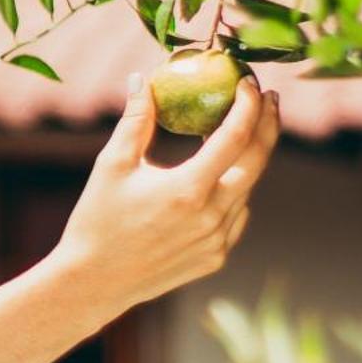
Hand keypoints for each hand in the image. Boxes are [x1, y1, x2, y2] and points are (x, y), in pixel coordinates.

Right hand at [52, 69, 280, 317]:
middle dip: (267, 124)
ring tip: (240, 134)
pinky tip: (217, 181)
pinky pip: (236, 216)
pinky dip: (233, 193)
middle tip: (267, 98)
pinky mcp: (216, 257)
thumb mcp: (112, 165)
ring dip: (249, 158)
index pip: (235, 136)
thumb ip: (135, 120)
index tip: (249, 82)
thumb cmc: (97, 219)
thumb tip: (143, 80)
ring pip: (247, 189)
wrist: (93, 282)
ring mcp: (218, 240)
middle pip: (258, 161)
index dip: (248, 104)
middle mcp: (212, 216)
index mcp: (188, 189)